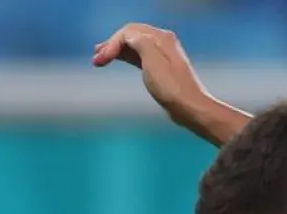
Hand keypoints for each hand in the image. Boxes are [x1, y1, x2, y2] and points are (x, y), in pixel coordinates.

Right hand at [93, 23, 208, 124]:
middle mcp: (162, 42)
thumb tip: (129, 36)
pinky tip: (117, 60)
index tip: (102, 59)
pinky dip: (126, 56)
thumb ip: (139, 42)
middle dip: (112, 44)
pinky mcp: (161, 68)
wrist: (190, 108)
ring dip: (117, 50)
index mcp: (160, 38)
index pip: (129, 32)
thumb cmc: (171, 87)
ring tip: (100, 58)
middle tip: (97, 57)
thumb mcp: (152, 59)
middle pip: (131, 36)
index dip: (112, 43)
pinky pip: (139, 55)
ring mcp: (162, 54)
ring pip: (134, 46)